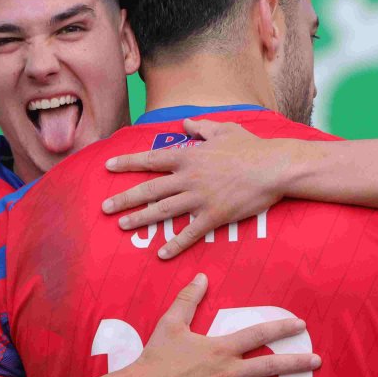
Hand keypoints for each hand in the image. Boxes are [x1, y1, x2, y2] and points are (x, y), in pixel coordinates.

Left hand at [102, 118, 297, 258]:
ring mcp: (200, 198)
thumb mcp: (223, 129)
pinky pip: (190, 233)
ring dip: (140, 219)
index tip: (108, 166)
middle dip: (124, 199)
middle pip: (149, 189)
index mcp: (188, 156)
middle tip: (104, 208)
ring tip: (122, 225)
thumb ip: (201, 127)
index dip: (127, 163)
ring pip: (163, 211)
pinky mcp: (215, 216)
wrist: (273, 167)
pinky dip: (175, 244)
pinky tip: (161, 254)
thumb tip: (185, 123)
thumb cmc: (250, 146)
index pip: (150, 160)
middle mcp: (188, 178)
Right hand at [123, 273, 319, 376]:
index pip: (258, 334)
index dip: (281, 328)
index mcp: (221, 348)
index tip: (300, 325)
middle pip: (270, 365)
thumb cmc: (156, 356)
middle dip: (296, 362)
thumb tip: (202, 276)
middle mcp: (229, 371)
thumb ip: (189, 298)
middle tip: (317, 360)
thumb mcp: (171, 322)